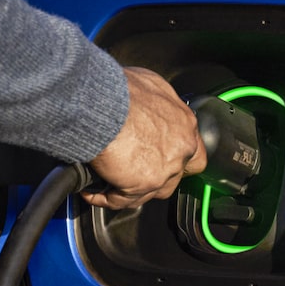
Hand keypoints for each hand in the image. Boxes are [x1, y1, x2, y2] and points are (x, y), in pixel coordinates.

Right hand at [82, 67, 206, 209]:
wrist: (101, 101)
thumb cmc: (118, 89)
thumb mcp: (148, 85)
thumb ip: (155, 105)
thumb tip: (143, 110)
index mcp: (184, 122)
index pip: (192, 150)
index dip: (175, 158)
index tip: (160, 159)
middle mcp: (181, 147)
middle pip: (175, 175)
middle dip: (154, 177)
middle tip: (132, 173)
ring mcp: (166, 168)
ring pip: (151, 192)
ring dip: (130, 190)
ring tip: (108, 182)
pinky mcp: (145, 183)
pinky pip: (123, 200)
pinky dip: (104, 198)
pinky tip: (92, 191)